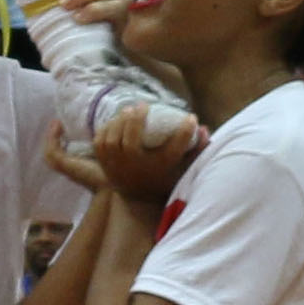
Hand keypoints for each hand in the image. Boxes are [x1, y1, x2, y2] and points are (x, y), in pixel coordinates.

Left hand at [75, 102, 200, 207]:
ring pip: (112, 140)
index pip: (174, 149)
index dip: (185, 130)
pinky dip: (105, 130)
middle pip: (132, 142)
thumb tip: (203, 127)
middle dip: (137, 120)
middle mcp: (136, 170)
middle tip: (143, 105)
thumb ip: (196, 149)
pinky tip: (113, 122)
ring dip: (119, 122)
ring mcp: (117, 168)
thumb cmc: (162, 176)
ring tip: (127, 111)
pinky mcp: (105, 165)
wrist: (138, 199)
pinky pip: (100, 144)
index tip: (191, 117)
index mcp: (157, 171)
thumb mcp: (182, 167)